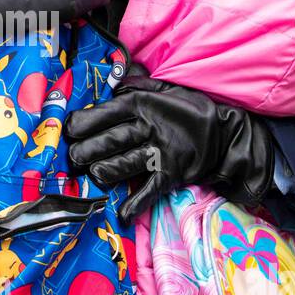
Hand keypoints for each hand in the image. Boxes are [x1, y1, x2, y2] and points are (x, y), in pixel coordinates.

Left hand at [64, 75, 274, 224]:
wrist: (226, 133)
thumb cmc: (190, 109)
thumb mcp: (165, 89)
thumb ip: (137, 85)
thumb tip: (113, 80)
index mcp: (142, 105)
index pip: (106, 113)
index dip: (84, 122)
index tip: (68, 129)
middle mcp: (149, 128)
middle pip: (110, 140)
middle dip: (86, 150)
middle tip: (72, 158)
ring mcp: (161, 152)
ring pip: (125, 164)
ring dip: (104, 171)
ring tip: (92, 174)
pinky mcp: (172, 174)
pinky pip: (150, 190)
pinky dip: (136, 204)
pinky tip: (122, 213)